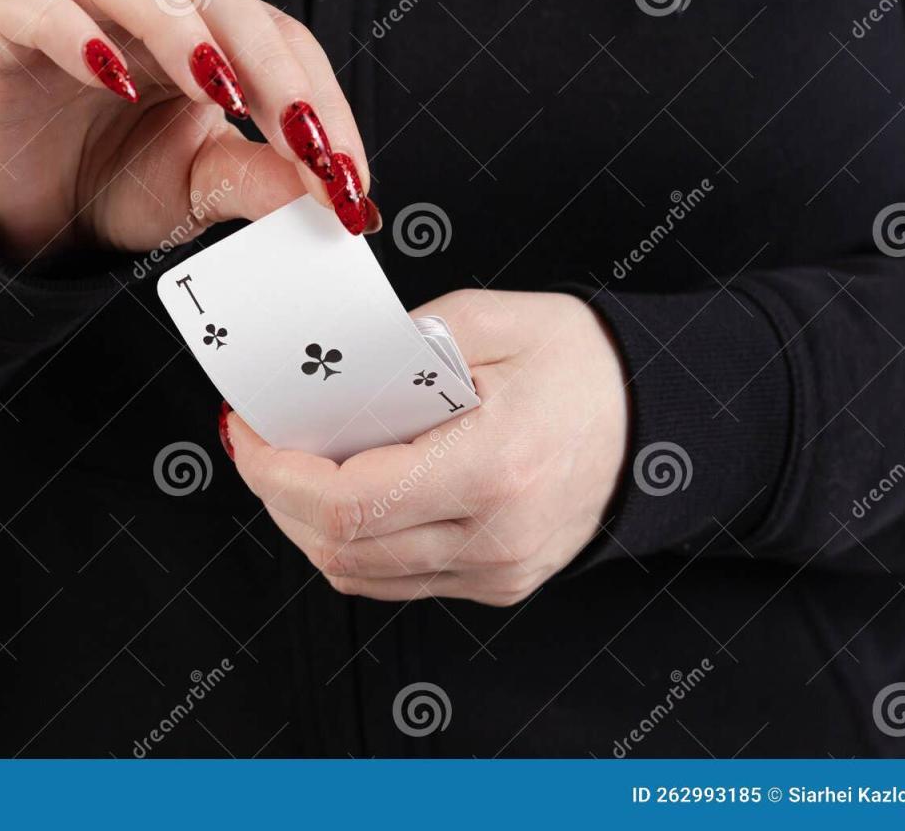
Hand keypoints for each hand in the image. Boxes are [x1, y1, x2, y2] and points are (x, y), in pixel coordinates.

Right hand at [0, 0, 377, 259]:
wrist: (35, 219)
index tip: (344, 174)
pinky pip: (26, 1)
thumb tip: (339, 196)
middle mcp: (144, 12)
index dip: (319, 98)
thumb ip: (262, 183)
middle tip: (300, 139)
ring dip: (174, 23)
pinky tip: (110, 79)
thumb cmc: (116, 185)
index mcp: (206, 41)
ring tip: (214, 90)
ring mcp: (73, 12)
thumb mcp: (203, 190)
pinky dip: (68, 29)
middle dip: (268, 62)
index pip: (278, 39)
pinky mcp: (5, 36)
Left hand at [224, 290, 629, 605]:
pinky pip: (394, 578)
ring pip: (357, 573)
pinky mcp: (497, 583)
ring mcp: (496, 571)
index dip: (276, 473)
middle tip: (259, 441)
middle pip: (338, 547)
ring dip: (306, 523)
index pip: (349, 503)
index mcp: (494, 467)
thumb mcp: (492, 321)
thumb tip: (328, 373)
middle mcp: (494, 537)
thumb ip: (400, 345)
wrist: (657, 419)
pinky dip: (352, 541)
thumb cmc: (585, 366)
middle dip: (276, 495)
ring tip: (294, 465)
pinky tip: (346, 494)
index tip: (247, 432)